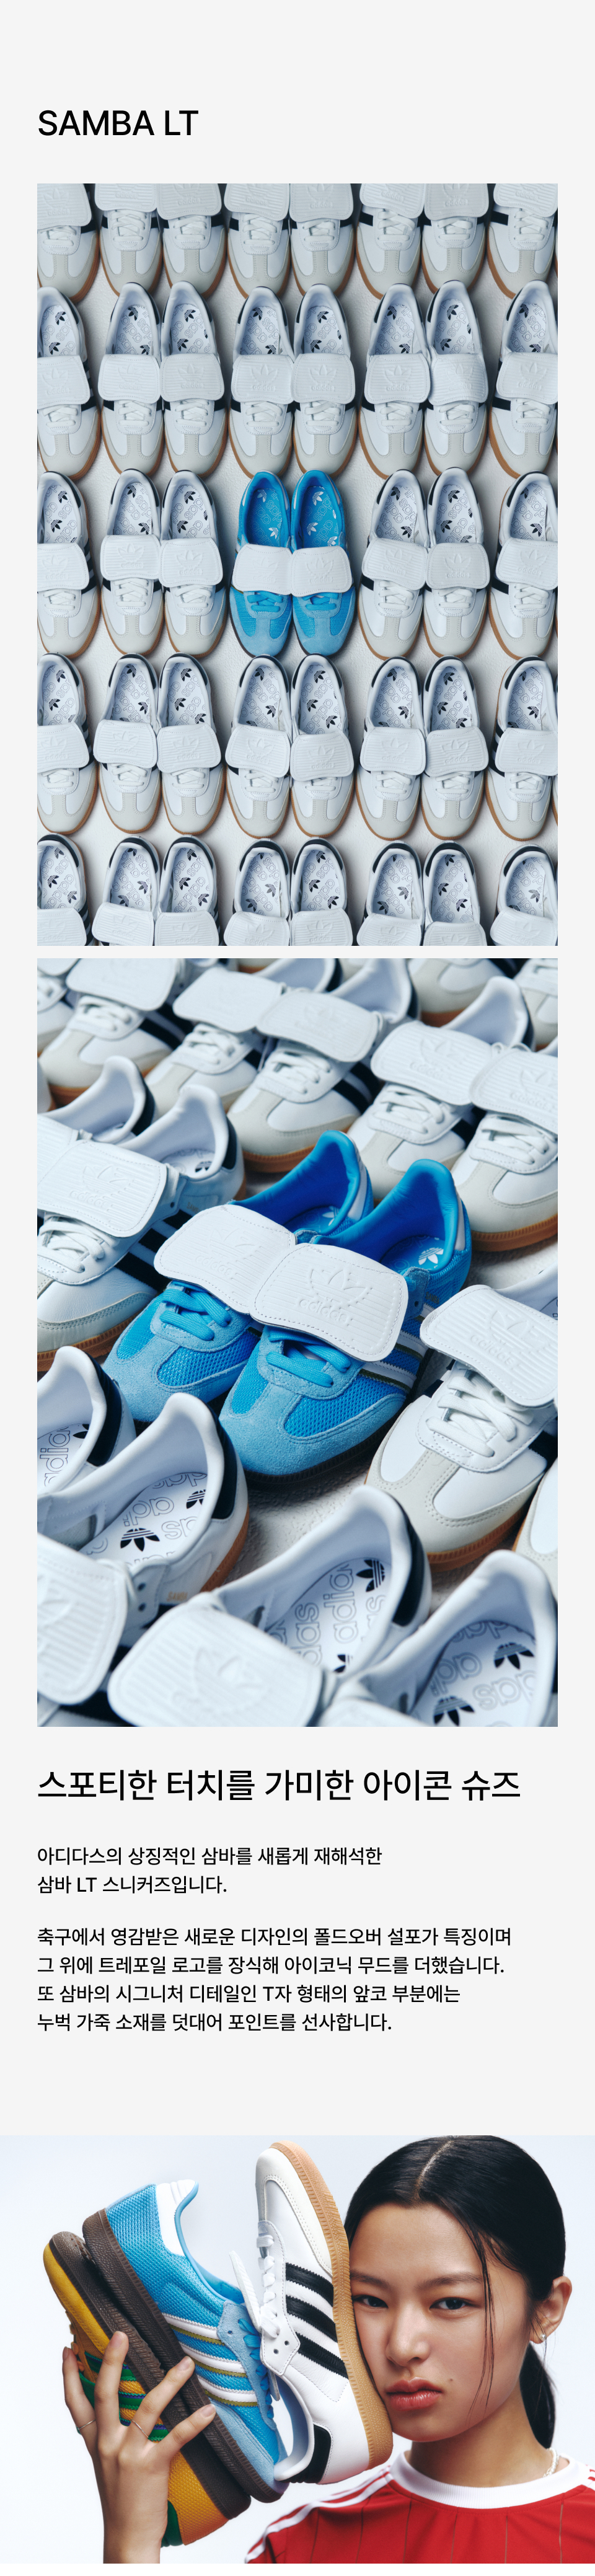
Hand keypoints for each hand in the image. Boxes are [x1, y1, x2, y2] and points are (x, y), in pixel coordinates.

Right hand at [63, 2329, 216, 2563]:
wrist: (128, 2537)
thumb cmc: (122, 2500)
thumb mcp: (107, 2465)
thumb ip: (110, 2437)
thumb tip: (122, 2411)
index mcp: (96, 2443)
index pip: (76, 2404)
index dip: (69, 2376)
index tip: (67, 2350)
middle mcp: (108, 2445)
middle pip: (105, 2395)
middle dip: (111, 2362)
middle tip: (119, 2334)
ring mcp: (129, 2455)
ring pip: (146, 2408)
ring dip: (169, 2383)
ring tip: (186, 2364)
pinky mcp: (151, 2467)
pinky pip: (174, 2438)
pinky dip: (193, 2422)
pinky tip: (207, 2411)